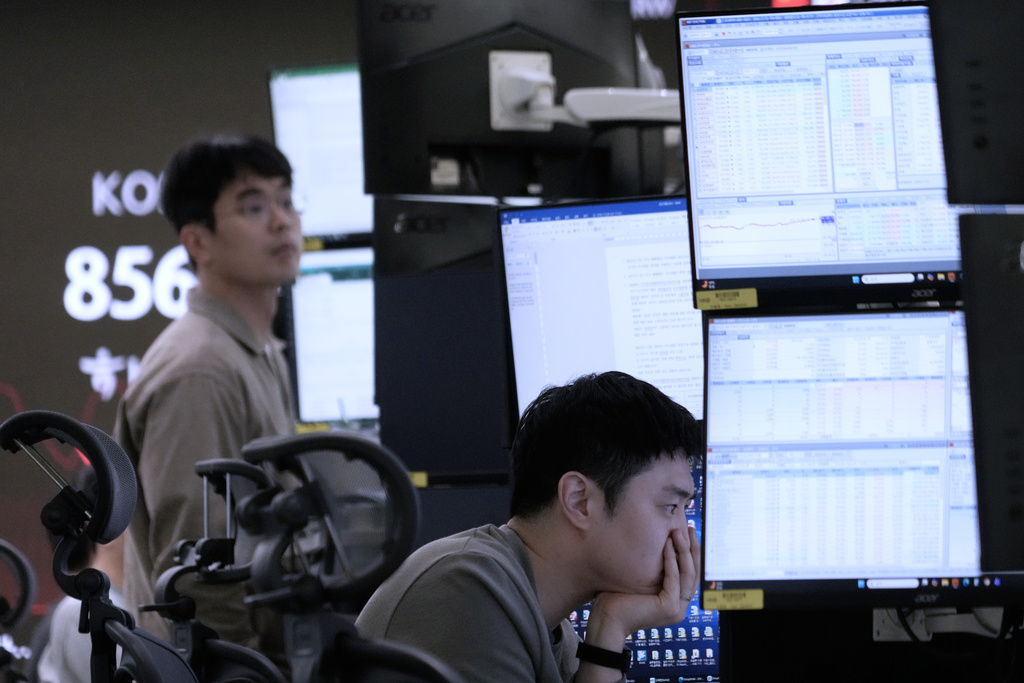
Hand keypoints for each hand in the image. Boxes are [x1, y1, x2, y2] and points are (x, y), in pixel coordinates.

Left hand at [584, 526, 701, 648]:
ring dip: (683, 550)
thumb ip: (656, 568)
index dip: (691, 552)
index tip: (688, 532)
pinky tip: (667, 545)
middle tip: (689, 527)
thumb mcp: (643, 580)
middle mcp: (681, 606)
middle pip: (694, 572)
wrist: (607, 619)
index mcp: (676, 601)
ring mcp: (677, 609)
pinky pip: (674, 578)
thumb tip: (662, 542)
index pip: (690, 573)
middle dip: (692, 548)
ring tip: (677, 532)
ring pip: (687, 574)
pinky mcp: (669, 607)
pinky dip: (671, 560)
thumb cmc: (619, 598)